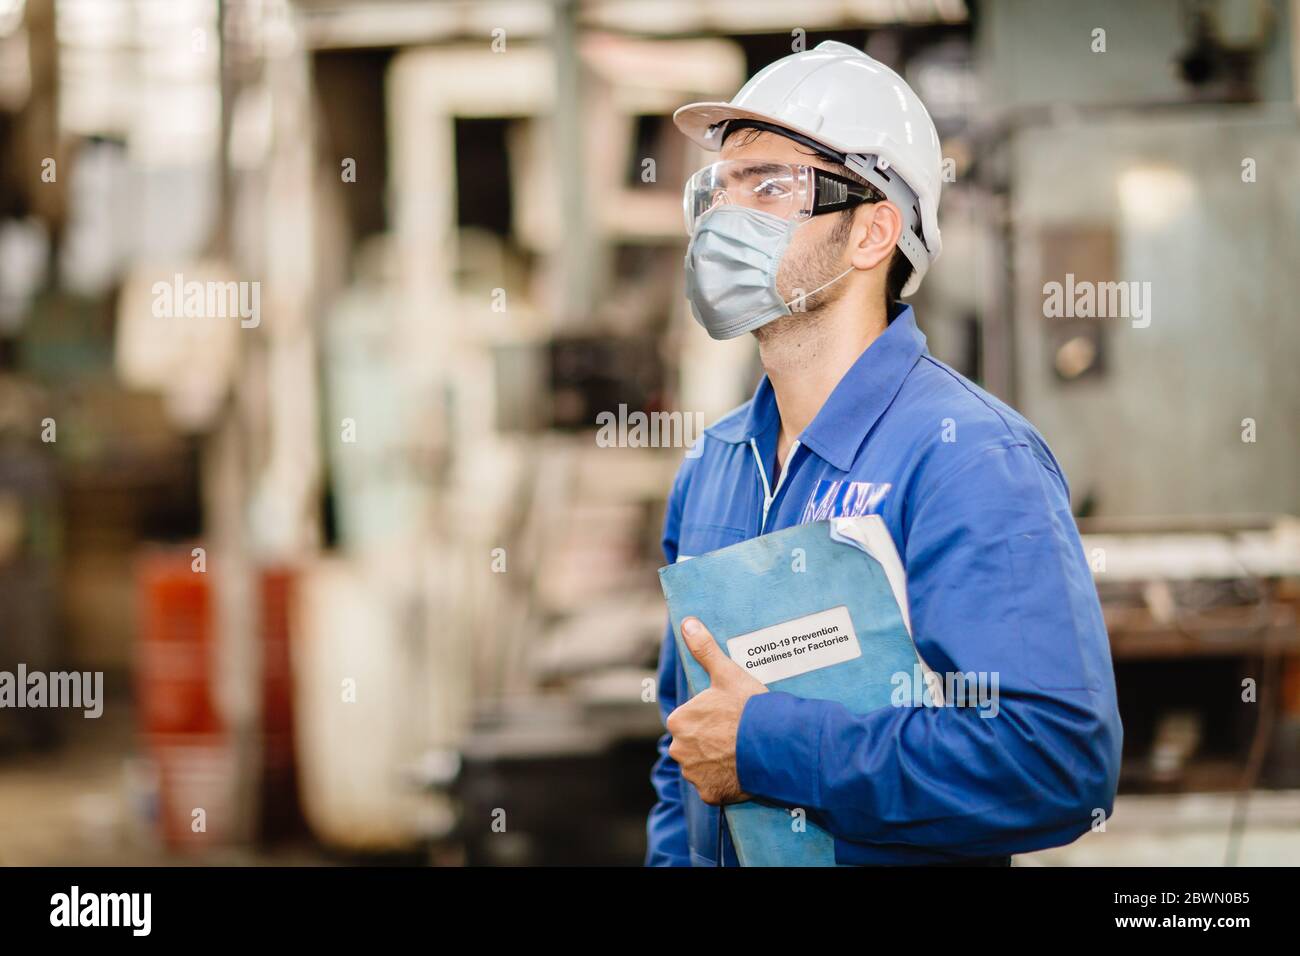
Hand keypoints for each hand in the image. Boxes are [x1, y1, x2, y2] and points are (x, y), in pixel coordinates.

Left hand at [667, 617, 768, 804]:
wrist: (774, 744)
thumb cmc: (750, 706)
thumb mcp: (727, 673)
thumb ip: (704, 649)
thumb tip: (687, 623)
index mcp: (679, 720)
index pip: (689, 719)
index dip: (710, 718)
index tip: (728, 716)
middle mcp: (679, 749)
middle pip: (693, 744)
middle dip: (710, 741)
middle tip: (736, 735)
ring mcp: (694, 775)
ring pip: (702, 767)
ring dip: (716, 762)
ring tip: (741, 753)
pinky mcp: (710, 795)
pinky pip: (714, 788)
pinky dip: (725, 783)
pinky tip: (741, 771)